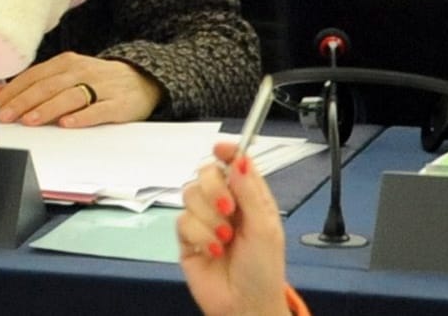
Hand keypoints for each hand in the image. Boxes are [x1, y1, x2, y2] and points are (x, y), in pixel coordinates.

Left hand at [0, 52, 162, 126]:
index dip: (13, 91)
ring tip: (30, 120)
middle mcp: (82, 71)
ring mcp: (101, 87)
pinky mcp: (119, 104)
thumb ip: (30, 85)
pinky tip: (68, 123)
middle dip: (24, 102)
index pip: (34, 76)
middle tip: (6, 116)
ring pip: (70, 96)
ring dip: (48, 108)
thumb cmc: (97, 81)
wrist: (143, 79)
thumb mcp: (64, 77)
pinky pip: (99, 110)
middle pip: (48, 86)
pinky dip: (82, 116)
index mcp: (66, 63)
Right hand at [179, 143, 290, 315]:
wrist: (244, 306)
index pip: (235, 164)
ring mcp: (205, 220)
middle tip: (228, 210)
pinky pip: (182, 220)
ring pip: (190, 194)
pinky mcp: (188, 238)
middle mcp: (226, 204)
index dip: (228, 151)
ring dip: (209, 217)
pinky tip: (213, 251)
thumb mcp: (264, 227)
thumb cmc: (263, 269)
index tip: (221, 147)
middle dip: (214, 188)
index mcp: (250, 197)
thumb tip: (238, 159)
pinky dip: (200, 235)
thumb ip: (249, 191)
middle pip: (206, 172)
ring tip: (225, 239)